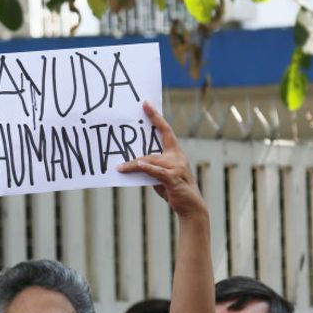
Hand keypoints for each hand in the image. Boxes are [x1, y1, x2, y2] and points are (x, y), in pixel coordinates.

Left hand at [117, 102, 206, 220]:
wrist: (192, 208)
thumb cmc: (175, 191)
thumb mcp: (161, 177)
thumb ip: (150, 167)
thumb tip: (134, 162)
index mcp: (175, 154)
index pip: (166, 131)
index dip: (156, 117)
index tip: (146, 104)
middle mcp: (178, 157)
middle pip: (159, 140)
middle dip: (154, 121)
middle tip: (142, 109)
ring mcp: (177, 168)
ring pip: (151, 160)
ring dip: (134, 164)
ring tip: (120, 167)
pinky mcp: (173, 179)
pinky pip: (157, 172)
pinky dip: (147, 168)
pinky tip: (138, 164)